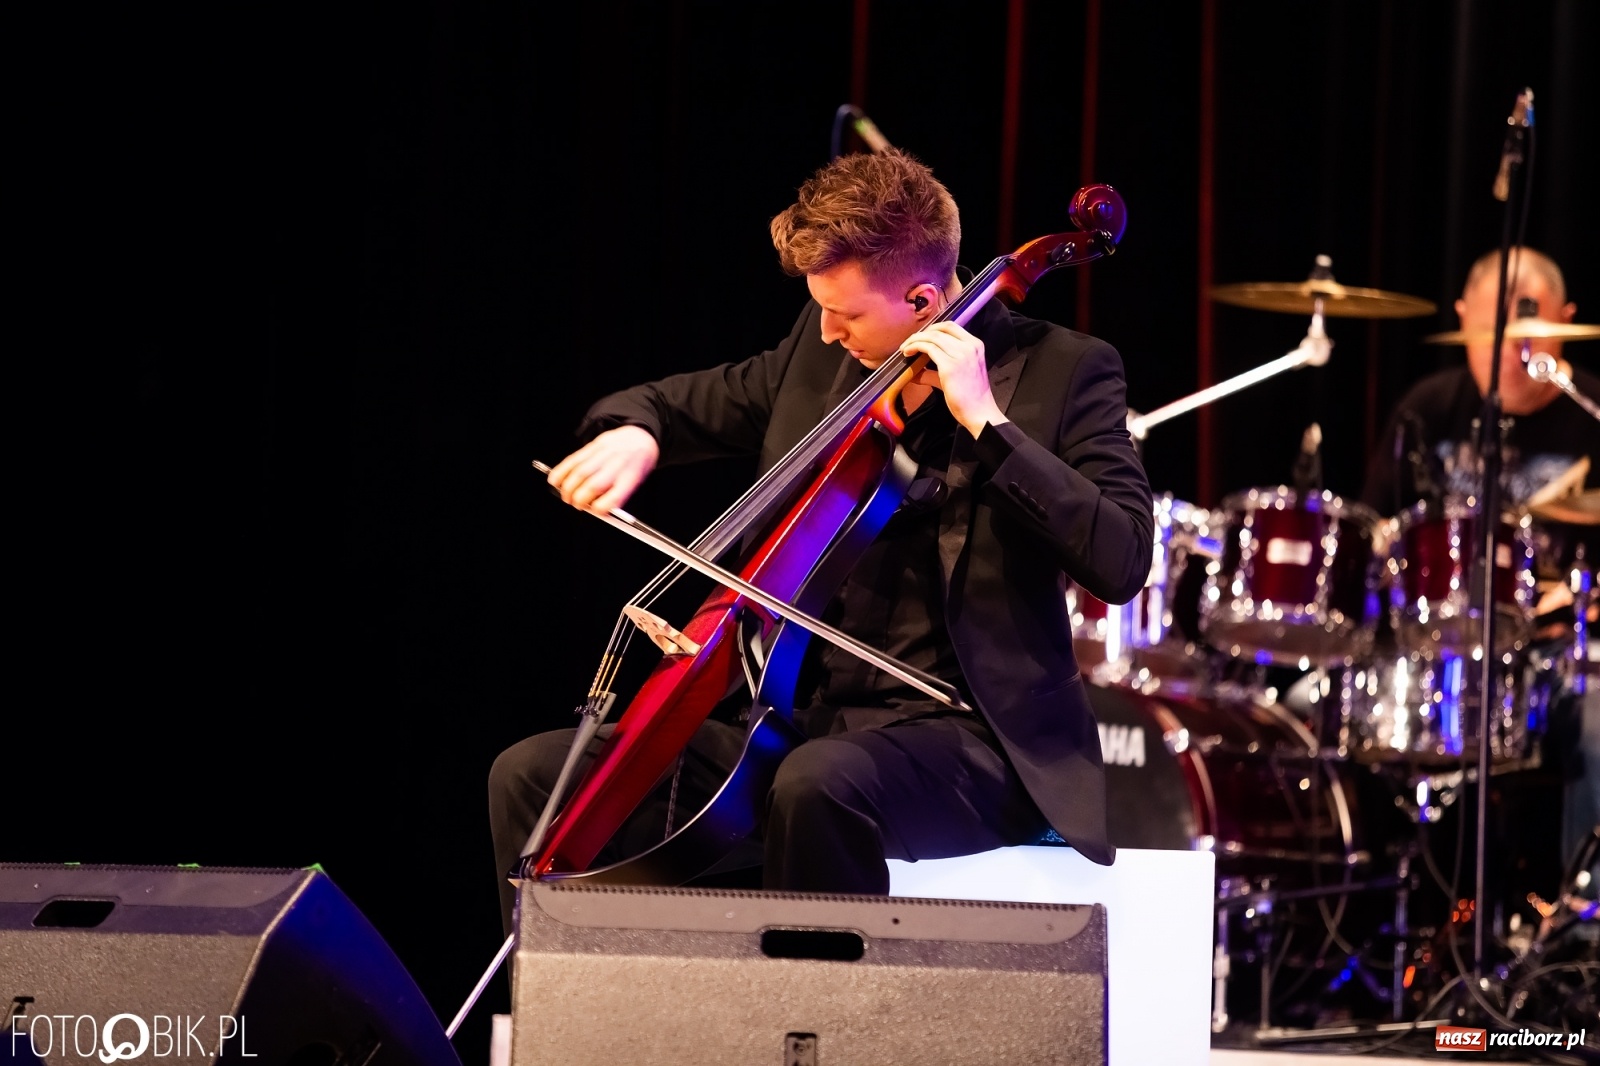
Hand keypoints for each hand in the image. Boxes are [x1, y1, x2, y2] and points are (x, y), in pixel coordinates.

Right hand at [546, 425, 659, 512]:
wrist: (640, 437)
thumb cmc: (636, 465)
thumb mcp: (635, 483)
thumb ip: (615, 496)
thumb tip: (593, 509)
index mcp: (631, 477)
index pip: (614, 497)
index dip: (600, 508)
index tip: (594, 511)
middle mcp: (617, 464)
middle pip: (593, 485)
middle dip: (579, 499)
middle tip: (575, 504)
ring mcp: (605, 453)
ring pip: (580, 472)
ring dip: (568, 488)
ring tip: (566, 496)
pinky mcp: (593, 445)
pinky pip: (573, 459)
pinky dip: (561, 471)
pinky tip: (555, 480)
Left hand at [901, 322, 1006, 436]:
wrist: (979, 412)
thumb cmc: (970, 397)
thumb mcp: (957, 375)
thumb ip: (936, 369)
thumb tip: (915, 369)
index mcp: (975, 345)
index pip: (950, 326)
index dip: (932, 328)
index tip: (920, 336)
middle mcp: (970, 346)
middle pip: (939, 329)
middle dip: (920, 334)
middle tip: (908, 343)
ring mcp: (961, 355)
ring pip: (931, 337)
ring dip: (915, 340)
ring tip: (905, 349)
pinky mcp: (950, 366)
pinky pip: (928, 348)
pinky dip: (915, 347)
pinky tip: (908, 353)